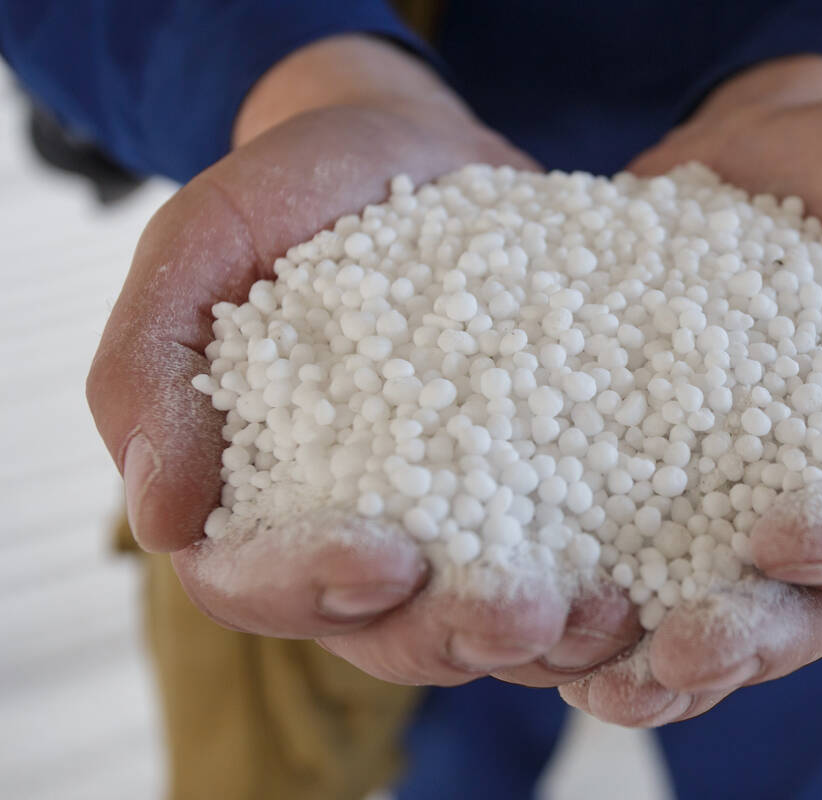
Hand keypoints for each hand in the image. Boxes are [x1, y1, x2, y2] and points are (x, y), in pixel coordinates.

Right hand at [87, 35, 638, 687]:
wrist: (406, 150)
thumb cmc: (290, 194)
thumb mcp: (203, 245)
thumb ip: (149, 365)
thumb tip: (159, 518)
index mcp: (256, 498)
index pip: (263, 585)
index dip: (313, 588)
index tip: (382, 559)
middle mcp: (353, 533)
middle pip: (389, 631)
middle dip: (452, 632)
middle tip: (519, 611)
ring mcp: (448, 522)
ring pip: (482, 622)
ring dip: (542, 635)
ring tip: (603, 611)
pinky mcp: (529, 491)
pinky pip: (561, 562)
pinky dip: (597, 587)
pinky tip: (648, 578)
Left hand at [561, 56, 821, 724]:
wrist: (771, 140)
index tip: (786, 534)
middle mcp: (812, 514)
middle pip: (789, 612)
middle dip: (738, 639)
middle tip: (682, 650)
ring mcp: (717, 500)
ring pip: (693, 606)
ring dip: (648, 654)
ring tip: (595, 677)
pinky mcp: (636, 469)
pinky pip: (606, 545)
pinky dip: (575, 590)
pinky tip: (525, 618)